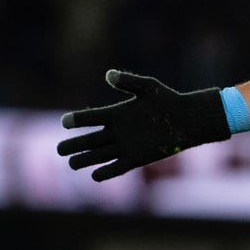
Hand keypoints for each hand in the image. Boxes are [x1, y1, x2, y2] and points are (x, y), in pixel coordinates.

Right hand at [59, 70, 230, 180]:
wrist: (188, 119)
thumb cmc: (169, 101)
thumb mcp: (149, 88)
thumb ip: (129, 82)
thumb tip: (109, 74)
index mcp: (117, 114)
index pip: (91, 118)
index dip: (76, 120)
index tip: (64, 122)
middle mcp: (117, 131)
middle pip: (89, 140)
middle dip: (73, 145)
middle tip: (60, 149)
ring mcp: (126, 146)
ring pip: (99, 155)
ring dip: (85, 160)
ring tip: (71, 164)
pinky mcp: (136, 158)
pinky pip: (117, 168)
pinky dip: (106, 172)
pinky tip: (95, 175)